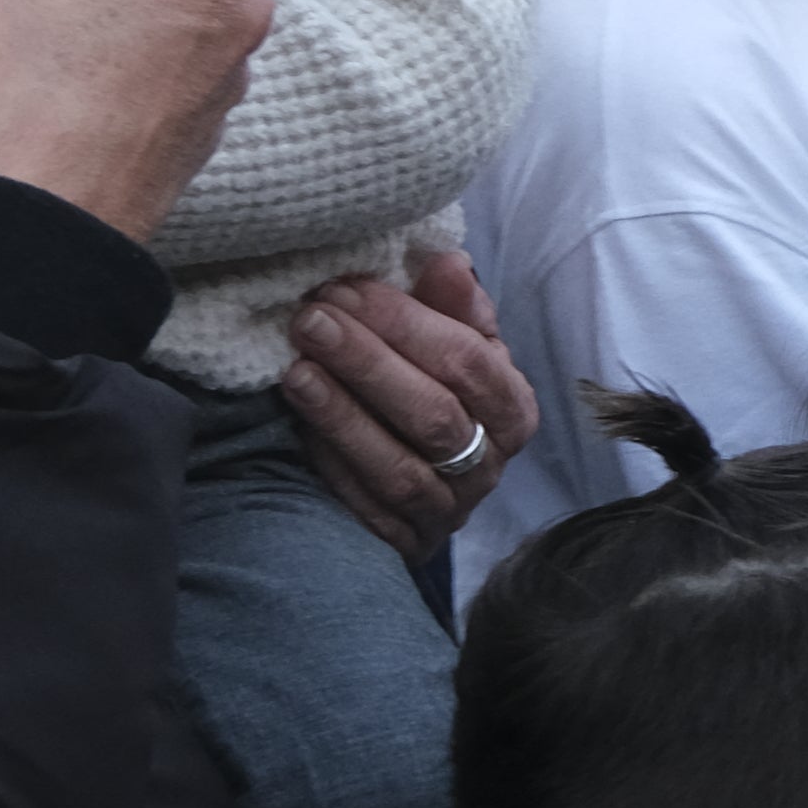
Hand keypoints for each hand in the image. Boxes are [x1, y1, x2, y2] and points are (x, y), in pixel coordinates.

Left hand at [281, 253, 536, 559]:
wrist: (421, 482)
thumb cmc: (432, 394)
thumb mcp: (451, 348)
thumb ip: (449, 308)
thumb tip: (446, 263)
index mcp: (511, 408)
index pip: (470, 362)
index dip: (407, 324)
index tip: (348, 290)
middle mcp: (488, 465)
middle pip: (435, 414)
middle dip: (368, 362)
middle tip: (311, 320)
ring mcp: (447, 511)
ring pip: (400, 468)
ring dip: (344, 416)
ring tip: (296, 371)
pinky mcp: (403, 543)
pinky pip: (368, 509)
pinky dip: (333, 466)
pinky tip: (298, 427)